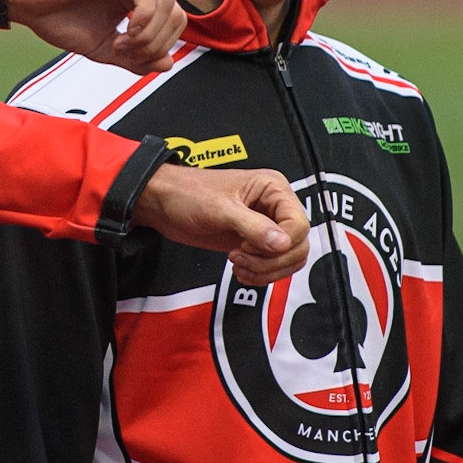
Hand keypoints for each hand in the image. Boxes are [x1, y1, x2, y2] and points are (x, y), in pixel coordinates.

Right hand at [3, 0, 184, 74]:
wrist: (26, 1)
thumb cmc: (58, 17)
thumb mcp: (103, 48)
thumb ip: (136, 58)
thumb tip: (168, 63)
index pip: (174, 23)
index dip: (159, 48)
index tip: (128, 57)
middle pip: (177, 15)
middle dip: (155, 44)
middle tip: (124, 52)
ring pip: (168, 3)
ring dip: (148, 34)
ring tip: (120, 42)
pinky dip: (144, 16)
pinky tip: (125, 29)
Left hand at [131, 165, 309, 284]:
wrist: (163, 204)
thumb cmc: (188, 193)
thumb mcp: (220, 209)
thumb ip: (253, 227)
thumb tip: (282, 243)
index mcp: (273, 189)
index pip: (299, 224)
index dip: (282, 243)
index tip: (252, 246)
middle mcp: (274, 207)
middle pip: (299, 245)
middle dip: (272, 260)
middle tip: (242, 257)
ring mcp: (265, 226)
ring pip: (289, 259)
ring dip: (265, 270)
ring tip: (237, 263)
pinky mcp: (254, 243)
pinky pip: (272, 266)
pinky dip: (260, 274)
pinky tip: (239, 270)